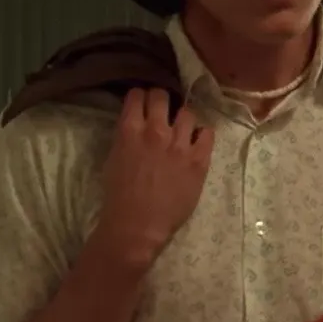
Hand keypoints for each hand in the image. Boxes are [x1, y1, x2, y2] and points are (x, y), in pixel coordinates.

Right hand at [94, 88, 214, 266]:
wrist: (138, 225)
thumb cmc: (119, 197)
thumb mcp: (114, 158)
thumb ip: (128, 137)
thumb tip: (137, 126)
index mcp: (130, 131)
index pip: (137, 96)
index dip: (140, 97)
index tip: (142, 102)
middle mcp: (156, 132)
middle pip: (162, 97)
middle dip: (160, 99)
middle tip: (162, 109)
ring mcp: (180, 145)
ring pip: (188, 113)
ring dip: (183, 118)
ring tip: (181, 129)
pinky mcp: (199, 160)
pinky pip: (208, 133)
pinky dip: (202, 134)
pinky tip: (197, 142)